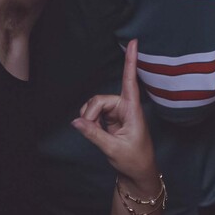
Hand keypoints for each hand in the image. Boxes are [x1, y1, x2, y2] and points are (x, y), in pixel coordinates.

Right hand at [72, 38, 159, 187]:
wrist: (138, 173)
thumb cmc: (133, 159)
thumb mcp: (113, 148)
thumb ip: (93, 133)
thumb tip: (76, 121)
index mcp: (133, 110)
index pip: (130, 81)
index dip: (131, 61)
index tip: (135, 41)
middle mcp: (126, 107)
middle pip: (101, 99)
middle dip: (90, 113)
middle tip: (88, 129)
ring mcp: (118, 112)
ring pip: (95, 106)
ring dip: (88, 118)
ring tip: (93, 134)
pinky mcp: (111, 119)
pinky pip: (94, 114)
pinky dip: (89, 121)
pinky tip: (92, 130)